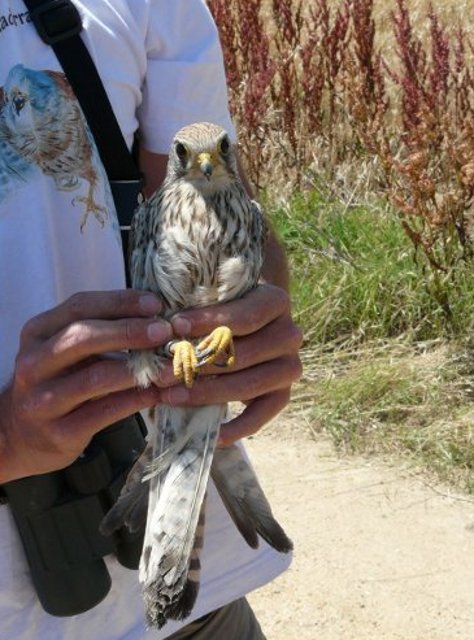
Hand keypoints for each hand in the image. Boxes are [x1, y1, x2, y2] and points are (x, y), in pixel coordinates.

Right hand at [0, 290, 171, 481]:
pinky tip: (157, 392)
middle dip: (130, 331)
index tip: (155, 304)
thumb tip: (153, 314)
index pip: (80, 306)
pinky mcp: (60, 432)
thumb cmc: (55, 382)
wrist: (19, 435)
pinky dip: (137, 399)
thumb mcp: (63, 350)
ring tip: (169, 366)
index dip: (120, 302)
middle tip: (164, 331)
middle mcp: (34, 364)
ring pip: (97, 377)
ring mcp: (44, 400)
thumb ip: (98, 331)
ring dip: (140, 369)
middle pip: (84, 338)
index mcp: (38, 333)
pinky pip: (106, 411)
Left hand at [160, 285, 302, 444]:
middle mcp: (289, 334)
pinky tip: (211, 433)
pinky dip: (236, 428)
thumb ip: (200, 311)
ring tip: (171, 397)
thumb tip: (165, 329)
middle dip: (197, 365)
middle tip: (162, 374)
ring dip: (206, 394)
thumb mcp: (216, 301)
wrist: (252, 327)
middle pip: (242, 354)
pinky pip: (261, 416)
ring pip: (248, 385)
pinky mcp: (283, 394)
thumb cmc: (224, 311)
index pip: (244, 316)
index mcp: (276, 302)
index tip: (174, 326)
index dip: (208, 321)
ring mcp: (289, 366)